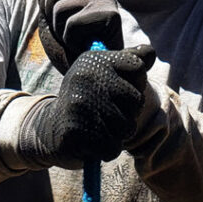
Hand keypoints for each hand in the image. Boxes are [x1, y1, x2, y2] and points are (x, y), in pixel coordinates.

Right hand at [18, 45, 155, 166]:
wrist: (51, 127)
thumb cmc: (87, 98)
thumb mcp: (105, 74)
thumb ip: (129, 61)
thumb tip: (151, 51)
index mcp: (94, 59)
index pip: (138, 67)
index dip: (135, 83)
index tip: (118, 89)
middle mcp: (85, 77)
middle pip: (136, 99)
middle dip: (128, 112)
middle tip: (106, 112)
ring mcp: (79, 104)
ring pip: (127, 126)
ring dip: (118, 133)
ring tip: (99, 126)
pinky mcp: (75, 132)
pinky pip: (113, 147)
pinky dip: (107, 149)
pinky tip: (93, 140)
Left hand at [36, 0, 123, 65]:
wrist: (100, 80)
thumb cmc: (76, 52)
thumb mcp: (56, 21)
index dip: (46, 3)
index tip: (58, 22)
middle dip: (51, 16)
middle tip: (68, 34)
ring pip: (59, 9)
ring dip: (62, 33)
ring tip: (79, 42)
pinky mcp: (110, 15)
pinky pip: (72, 25)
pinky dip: (73, 42)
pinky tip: (87, 49)